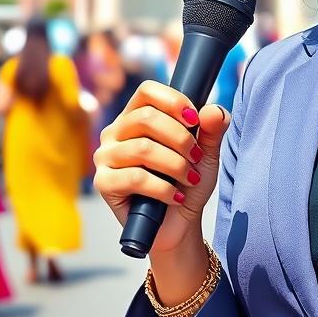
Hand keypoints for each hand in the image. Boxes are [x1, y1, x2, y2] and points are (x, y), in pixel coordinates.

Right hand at [93, 80, 230, 254]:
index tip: (195, 120)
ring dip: (175, 165)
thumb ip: (212, 129)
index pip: (147, 91)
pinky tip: (176, 197)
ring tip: (190, 180)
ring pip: (142, 149)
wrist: (178, 225)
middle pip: (145, 118)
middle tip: (196, 157)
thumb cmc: (187, 183)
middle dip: (180, 138)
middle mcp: (115, 132)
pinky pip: (135, 178)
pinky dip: (163, 188)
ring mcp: (105, 157)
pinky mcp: (103, 183)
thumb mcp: (205, 154)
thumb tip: (214, 110)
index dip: (173, 101)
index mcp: (135, 117)